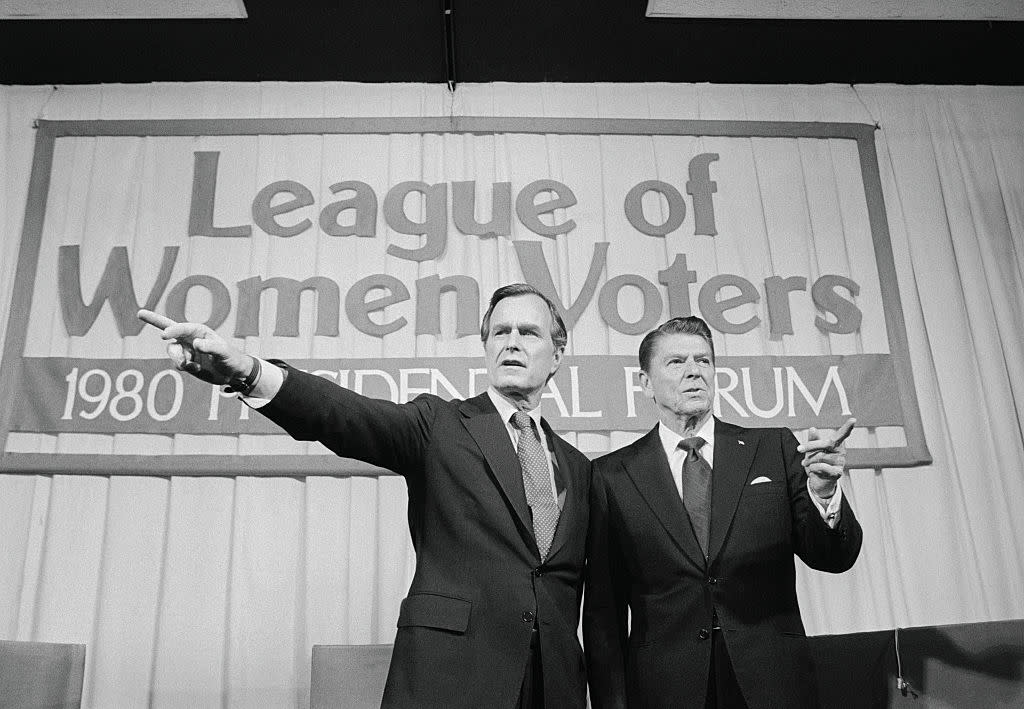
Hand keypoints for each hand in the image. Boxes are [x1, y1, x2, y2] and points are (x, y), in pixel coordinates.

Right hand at [137, 309, 251, 385]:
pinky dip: (184, 367)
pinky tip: (196, 368)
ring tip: (191, 365)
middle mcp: (190, 338)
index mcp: (199, 331)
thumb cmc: (231, 358)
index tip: (165, 335)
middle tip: (140, 313)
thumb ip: (211, 347)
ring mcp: (186, 350)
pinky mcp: (186, 362)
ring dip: (177, 359)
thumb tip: (196, 344)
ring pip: (171, 351)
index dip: (173, 330)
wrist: (233, 374)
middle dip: (153, 320)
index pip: (182, 328)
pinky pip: (177, 364)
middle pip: (168, 330)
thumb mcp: (224, 352)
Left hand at [797, 417, 854, 498]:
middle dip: (811, 446)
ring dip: (809, 461)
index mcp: (836, 444)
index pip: (842, 434)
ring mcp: (840, 462)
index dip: (848, 427)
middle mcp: (841, 452)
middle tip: (798, 449)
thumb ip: (812, 440)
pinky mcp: (837, 473)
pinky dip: (813, 468)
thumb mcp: (812, 450)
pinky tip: (813, 470)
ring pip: (821, 456)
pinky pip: (822, 467)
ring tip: (809, 464)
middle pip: (827, 443)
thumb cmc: (816, 462)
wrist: (818, 480)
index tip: (853, 419)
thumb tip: (812, 428)